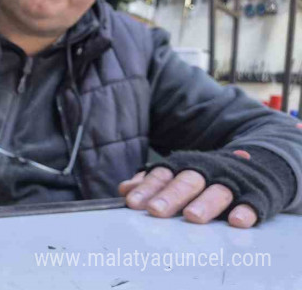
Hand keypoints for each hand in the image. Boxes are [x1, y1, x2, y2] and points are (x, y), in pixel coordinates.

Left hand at [118, 150, 257, 227]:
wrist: (257, 161)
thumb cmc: (206, 174)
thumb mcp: (178, 173)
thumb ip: (152, 182)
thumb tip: (123, 189)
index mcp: (185, 167)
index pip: (162, 175)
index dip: (147, 188)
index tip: (132, 202)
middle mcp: (208, 172)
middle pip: (187, 182)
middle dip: (171, 196)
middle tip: (155, 211)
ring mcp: (233, 182)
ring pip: (218, 191)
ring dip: (205, 204)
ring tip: (192, 217)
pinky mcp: (258, 194)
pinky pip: (253, 202)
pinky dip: (246, 211)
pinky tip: (237, 221)